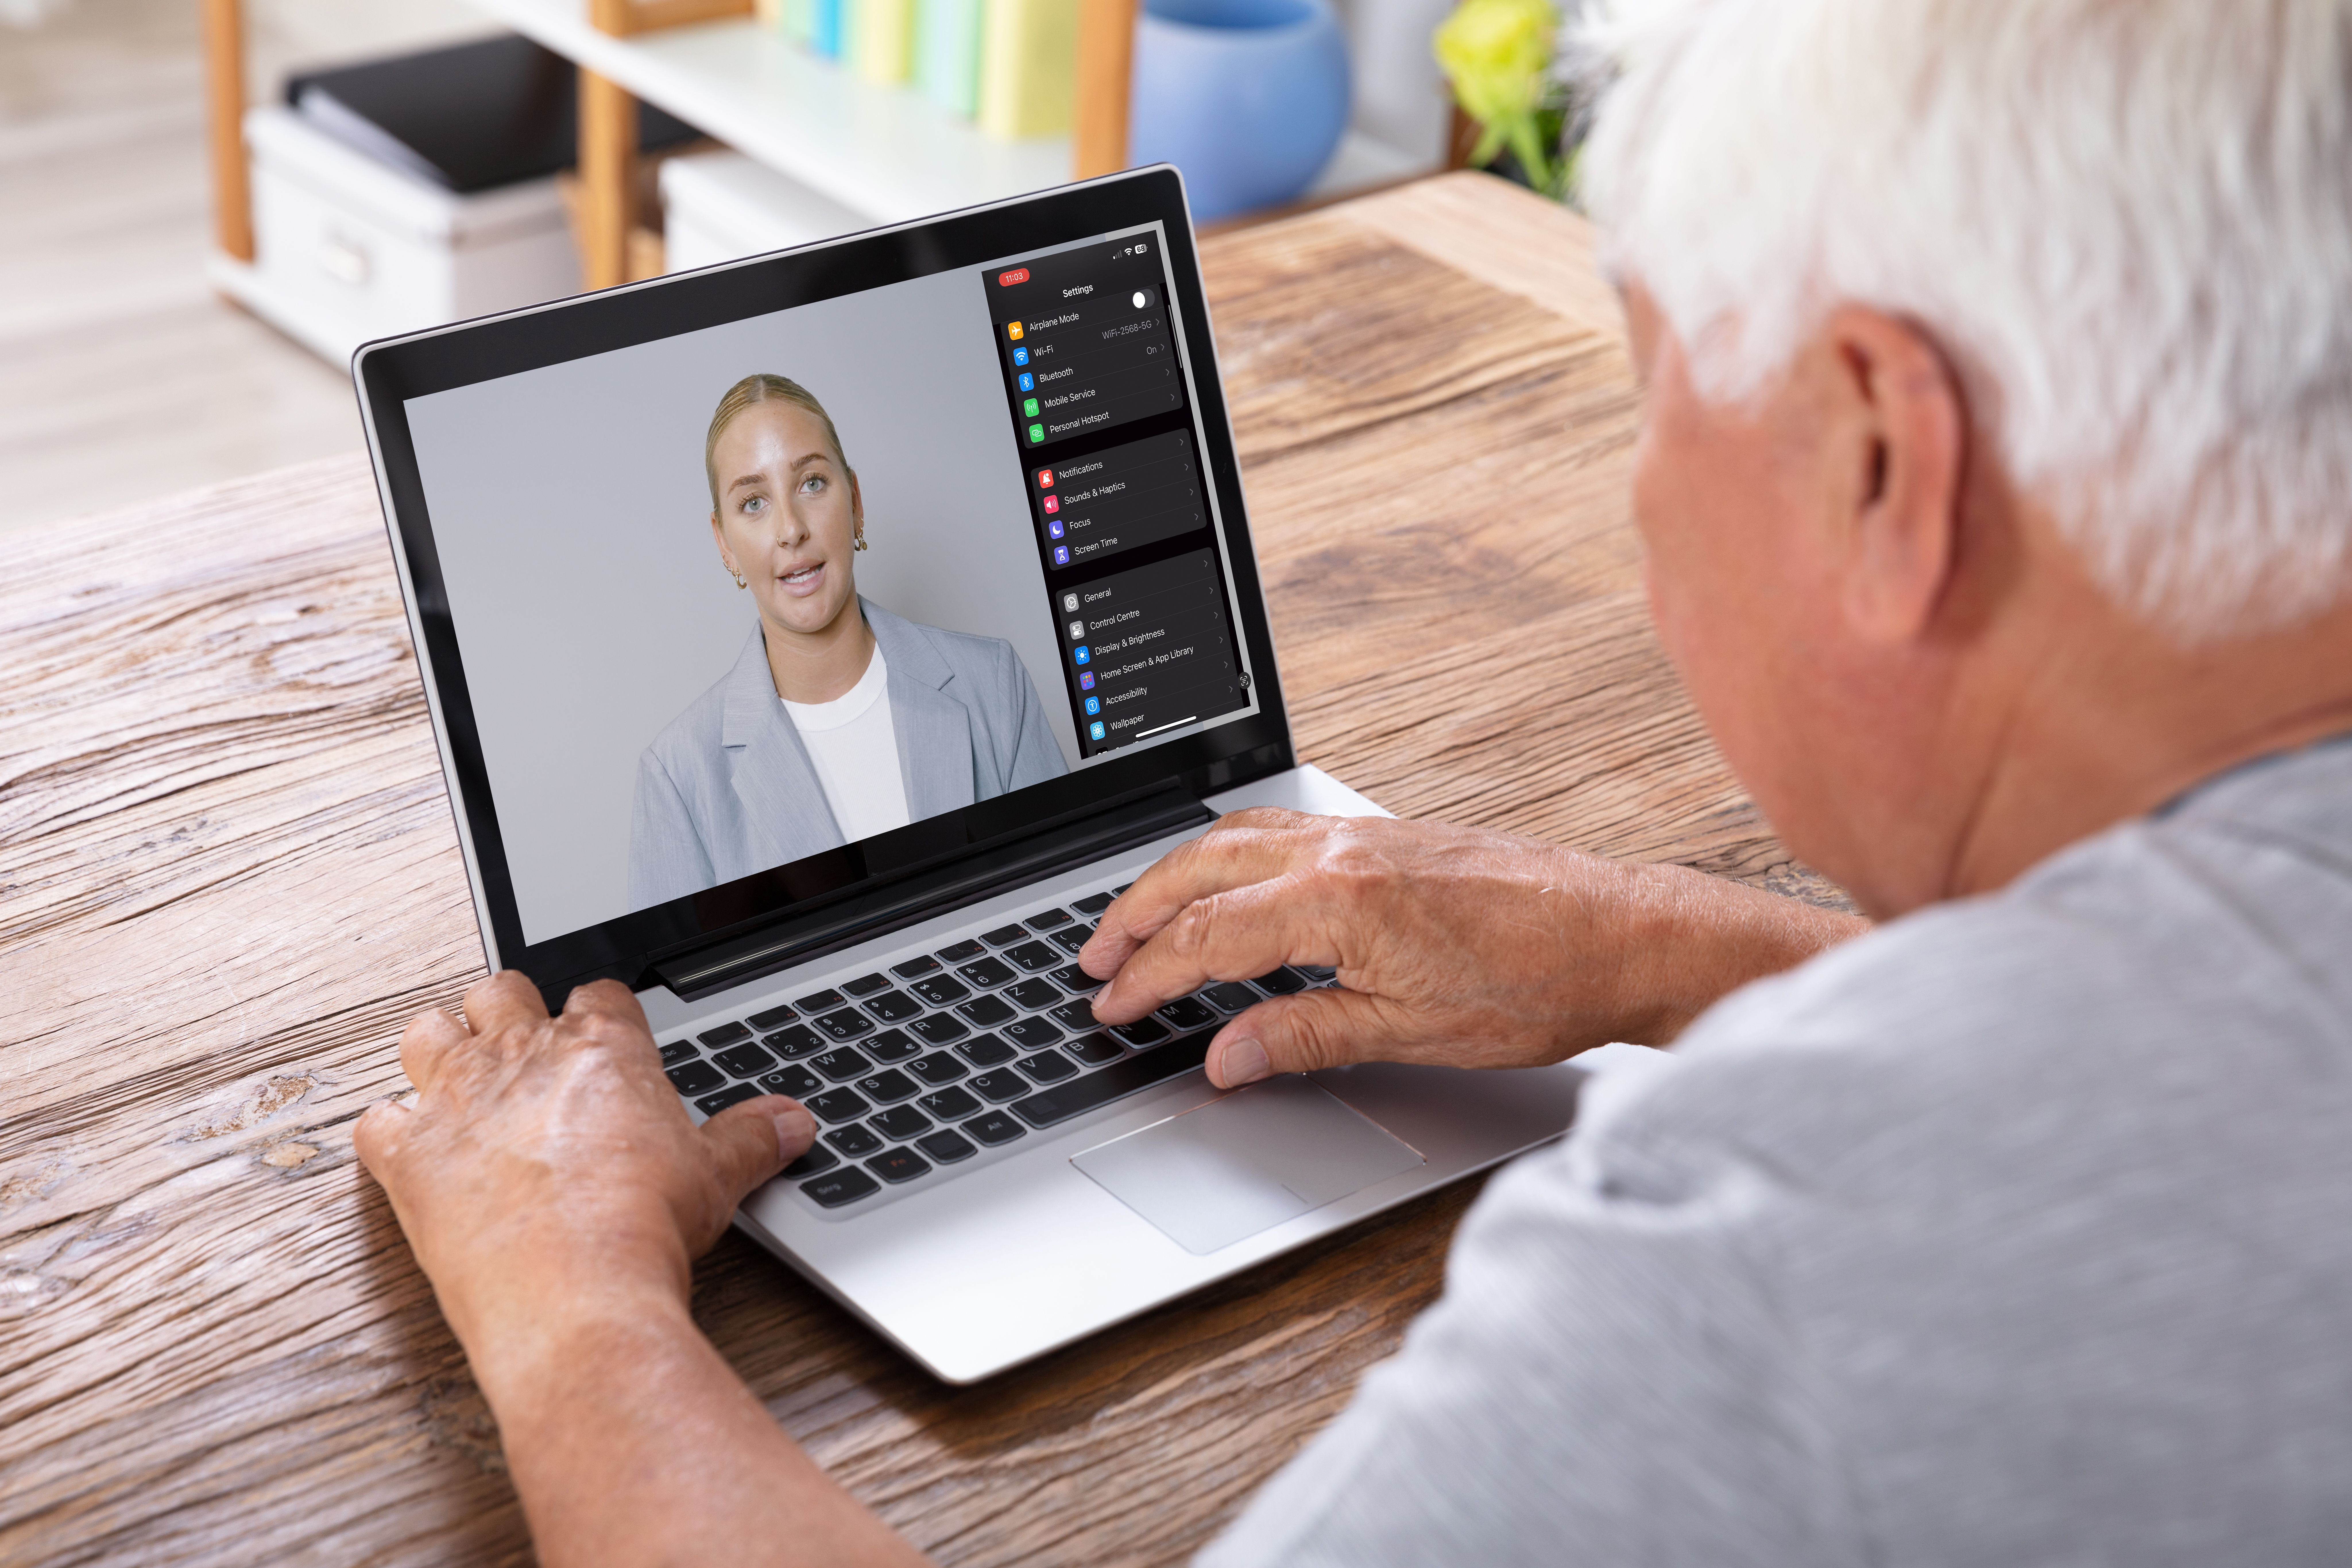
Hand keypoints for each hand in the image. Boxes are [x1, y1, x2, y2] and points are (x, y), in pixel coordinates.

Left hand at [354, 973, 814, 1356]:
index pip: (598, 993)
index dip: (599, 1013)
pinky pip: (374, 1122)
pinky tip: (411, 1152)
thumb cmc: (643, 1231)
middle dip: (509, 1014)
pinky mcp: (409, 1158)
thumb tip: (796, 1121)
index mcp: (603, 1050)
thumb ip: (751, 1139)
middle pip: (501, 991)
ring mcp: (458, 1103)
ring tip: (459, 1082)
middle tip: (524, 1054)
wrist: (578, 1297)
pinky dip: (388, 1132)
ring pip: (427, 1031)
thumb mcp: (717, 1178)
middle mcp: (524, 1059)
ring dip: (439, 1049)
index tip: (601, 1039)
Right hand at [1081, 809, 1864, 1088]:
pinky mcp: (1389, 835)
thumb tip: (1226, 1058)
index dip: (1148, 977)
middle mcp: (1343, 852)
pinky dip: (1229, 851)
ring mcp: (1366, 835)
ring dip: (1174, 875)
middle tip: (1093, 960)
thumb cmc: (1539, 983)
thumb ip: (1304, 1037)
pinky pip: (1281, 828)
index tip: (1111, 1006)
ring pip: (1235, 838)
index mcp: (1339, 901)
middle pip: (1200, 870)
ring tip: (1136, 917)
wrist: (1624, 937)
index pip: (1207, 937)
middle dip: (1134, 915)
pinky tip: (1224, 876)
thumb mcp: (1410, 1032)